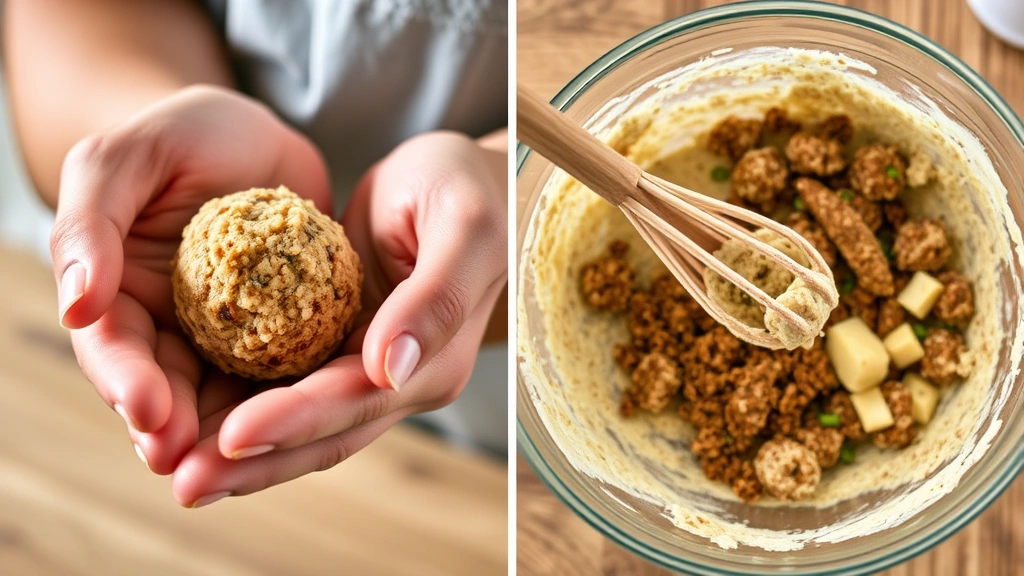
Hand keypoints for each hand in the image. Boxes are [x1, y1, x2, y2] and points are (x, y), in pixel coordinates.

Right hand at [52, 85, 331, 489]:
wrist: (257, 133)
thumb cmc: (183, 135)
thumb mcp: (127, 158)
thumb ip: (91, 224)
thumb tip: (76, 305)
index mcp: (117, 295)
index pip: (113, 348)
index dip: (125, 381)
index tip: (148, 408)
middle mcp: (168, 326)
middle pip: (167, 389)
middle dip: (175, 429)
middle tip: (191, 460)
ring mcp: (229, 336)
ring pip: (226, 395)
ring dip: (230, 434)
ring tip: (243, 464)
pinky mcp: (284, 332)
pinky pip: (287, 371)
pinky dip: (292, 399)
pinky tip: (310, 420)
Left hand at [169, 131, 506, 505]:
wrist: (462, 182)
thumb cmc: (467, 191)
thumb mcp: (463, 229)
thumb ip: (435, 299)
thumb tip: (391, 368)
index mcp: (432, 362)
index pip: (355, 401)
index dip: (294, 422)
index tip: (232, 436)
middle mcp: (397, 381)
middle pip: (322, 434)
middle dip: (255, 463)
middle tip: (186, 483)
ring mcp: (364, 370)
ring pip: (299, 425)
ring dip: (241, 453)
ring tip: (174, 468)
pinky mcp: (337, 348)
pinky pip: (285, 387)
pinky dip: (241, 407)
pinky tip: (192, 418)